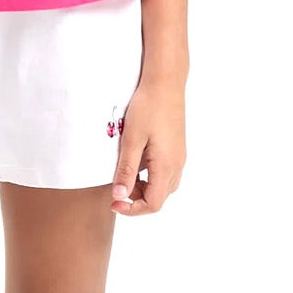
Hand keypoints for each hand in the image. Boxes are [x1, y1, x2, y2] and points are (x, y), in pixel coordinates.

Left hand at [111, 74, 185, 216]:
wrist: (165, 83)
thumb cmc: (148, 107)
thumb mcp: (131, 139)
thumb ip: (126, 170)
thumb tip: (120, 196)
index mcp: (166, 166)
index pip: (154, 204)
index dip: (133, 209)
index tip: (114, 202)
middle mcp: (177, 165)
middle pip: (159, 198)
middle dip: (136, 199)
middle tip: (116, 187)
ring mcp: (179, 157)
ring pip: (163, 186)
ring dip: (143, 188)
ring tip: (123, 173)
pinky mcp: (177, 149)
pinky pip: (165, 173)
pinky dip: (149, 176)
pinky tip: (135, 161)